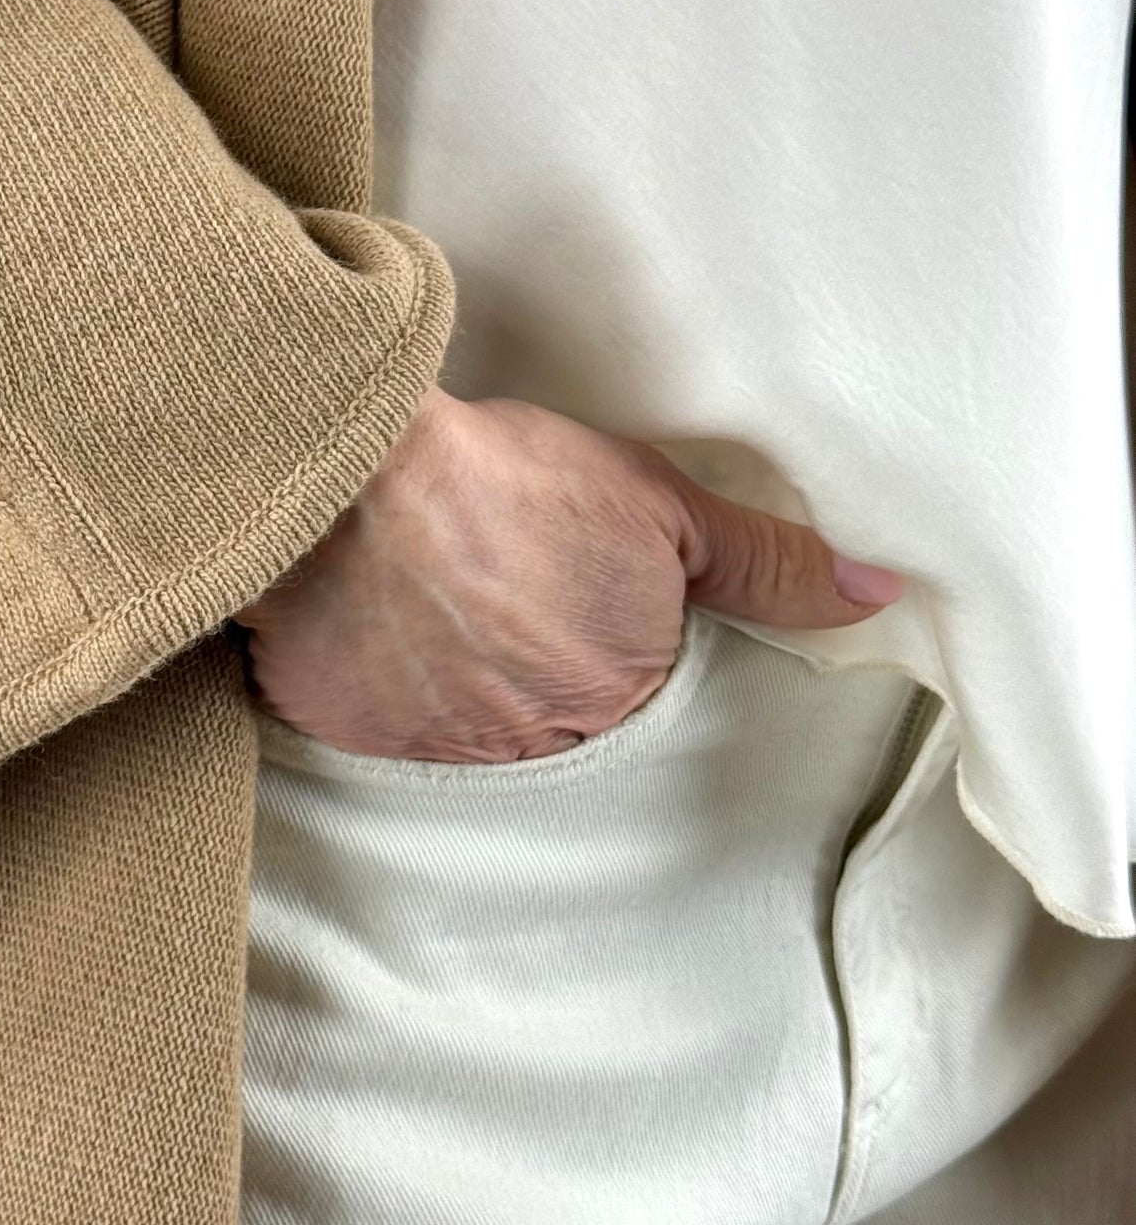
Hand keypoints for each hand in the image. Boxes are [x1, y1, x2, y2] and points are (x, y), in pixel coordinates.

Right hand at [233, 388, 904, 761]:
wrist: (354, 478)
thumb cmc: (509, 482)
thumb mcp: (660, 504)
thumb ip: (766, 564)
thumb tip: (876, 593)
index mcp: (617, 697)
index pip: (635, 693)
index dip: (608, 632)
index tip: (572, 586)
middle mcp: (532, 745)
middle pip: (551, 718)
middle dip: (537, 664)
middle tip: (503, 582)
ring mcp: (435, 746)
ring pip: (464, 724)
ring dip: (460, 676)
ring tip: (437, 592)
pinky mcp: (348, 732)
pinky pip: (378, 722)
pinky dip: (381, 681)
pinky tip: (376, 617)